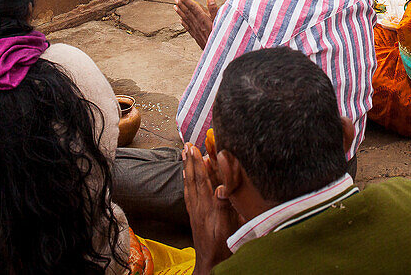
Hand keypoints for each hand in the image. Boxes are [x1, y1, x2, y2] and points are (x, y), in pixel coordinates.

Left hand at [175, 0, 218, 47]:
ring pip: (186, 20)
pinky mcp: (196, 36)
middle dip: (182, 5)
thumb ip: (214, 9)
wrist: (217, 50)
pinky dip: (183, 23)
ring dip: (180, 13)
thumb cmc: (220, 36)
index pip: (194, 8)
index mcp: (204, 19)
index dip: (187, 1)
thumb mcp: (220, 21)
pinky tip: (180, 20)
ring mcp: (196, 31)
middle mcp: (198, 24)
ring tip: (175, 7)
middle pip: (188, 13)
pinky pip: (188, 28)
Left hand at [183, 143, 236, 274]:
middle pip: (193, 180)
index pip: (201, 179)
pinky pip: (190, 195)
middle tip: (186, 147)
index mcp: (206, 206)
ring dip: (187, 170)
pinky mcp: (195, 218)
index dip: (198, 163)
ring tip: (184, 157)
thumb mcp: (227, 226)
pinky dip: (188, 184)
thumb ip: (223, 206)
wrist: (211, 263)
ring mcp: (196, 212)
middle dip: (190, 162)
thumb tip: (221, 187)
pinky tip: (187, 180)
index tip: (194, 148)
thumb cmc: (221, 246)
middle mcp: (198, 207)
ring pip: (190, 186)